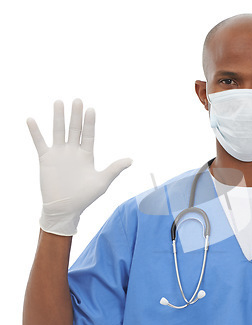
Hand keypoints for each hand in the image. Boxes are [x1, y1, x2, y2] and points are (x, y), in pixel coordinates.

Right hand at [27, 99, 131, 235]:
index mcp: (87, 155)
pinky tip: (31, 119)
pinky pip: (39, 142)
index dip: (90, 123)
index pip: (89, 134)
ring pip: (58, 131)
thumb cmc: (85, 197)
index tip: (91, 110)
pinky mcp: (46, 159)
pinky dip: (35, 132)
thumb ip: (114, 169)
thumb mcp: (102, 182)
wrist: (65, 209)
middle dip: (76, 115)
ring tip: (59, 102)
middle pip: (75, 129)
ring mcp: (59, 154)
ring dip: (58, 117)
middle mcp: (73, 151)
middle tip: (77, 100)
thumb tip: (131, 160)